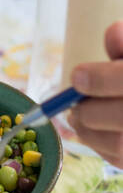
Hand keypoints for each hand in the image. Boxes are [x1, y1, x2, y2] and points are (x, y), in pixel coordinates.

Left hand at [70, 21, 122, 167]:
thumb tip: (113, 32)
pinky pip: (118, 160)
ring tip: (77, 117)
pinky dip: (99, 145)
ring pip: (118, 145)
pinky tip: (94, 130)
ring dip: (88, 131)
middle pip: (122, 116)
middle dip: (90, 110)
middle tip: (74, 103)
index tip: (76, 76)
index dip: (101, 79)